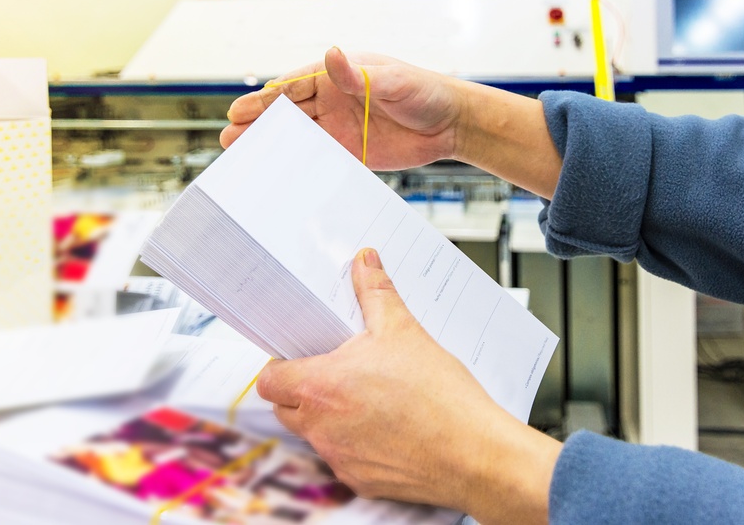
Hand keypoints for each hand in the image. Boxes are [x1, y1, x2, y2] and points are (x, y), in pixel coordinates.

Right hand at [222, 48, 466, 169]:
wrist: (452, 123)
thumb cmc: (426, 91)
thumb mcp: (392, 80)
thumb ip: (359, 74)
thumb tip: (331, 55)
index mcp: (337, 76)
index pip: (292, 87)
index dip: (265, 100)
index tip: (239, 110)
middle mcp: (333, 100)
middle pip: (287, 113)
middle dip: (258, 124)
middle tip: (229, 138)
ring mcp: (340, 127)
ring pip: (298, 137)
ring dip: (271, 146)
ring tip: (241, 156)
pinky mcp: (352, 152)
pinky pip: (319, 159)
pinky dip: (298, 166)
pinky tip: (278, 175)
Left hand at [256, 248, 560, 523]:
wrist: (474, 452)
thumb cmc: (440, 397)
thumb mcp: (404, 330)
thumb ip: (376, 292)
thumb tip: (364, 262)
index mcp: (321, 386)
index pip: (270, 379)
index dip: (281, 365)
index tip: (302, 356)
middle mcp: (321, 427)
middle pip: (285, 408)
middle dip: (302, 390)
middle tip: (336, 373)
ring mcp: (338, 457)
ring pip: (314, 434)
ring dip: (329, 416)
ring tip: (369, 398)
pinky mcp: (360, 480)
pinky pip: (342, 459)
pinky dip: (356, 444)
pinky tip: (387, 427)